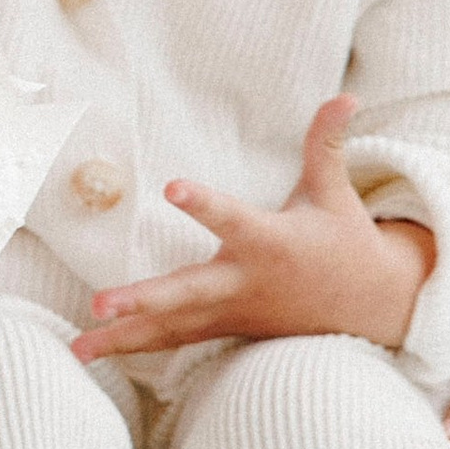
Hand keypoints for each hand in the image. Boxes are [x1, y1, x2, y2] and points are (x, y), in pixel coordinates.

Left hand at [75, 97, 434, 364]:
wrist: (372, 308)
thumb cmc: (345, 240)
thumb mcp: (335, 191)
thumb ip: (326, 142)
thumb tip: (346, 95)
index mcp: (269, 241)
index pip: (231, 218)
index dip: (203, 203)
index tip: (173, 185)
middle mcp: (245, 281)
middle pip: (188, 293)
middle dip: (144, 300)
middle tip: (100, 304)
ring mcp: (233, 312)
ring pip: (173, 328)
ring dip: (124, 340)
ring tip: (77, 348)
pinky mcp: (225, 330)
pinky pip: (175, 342)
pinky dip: (136, 349)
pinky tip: (91, 354)